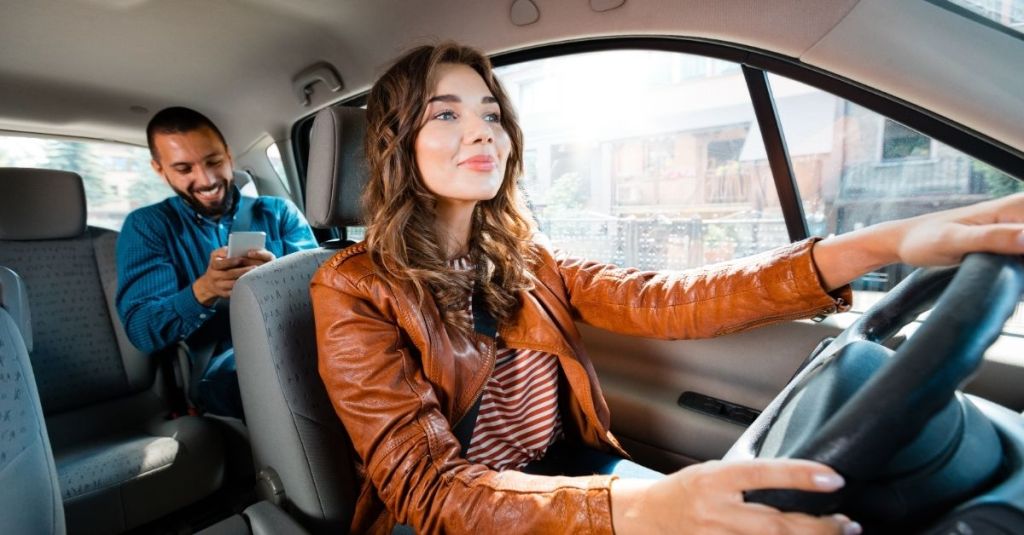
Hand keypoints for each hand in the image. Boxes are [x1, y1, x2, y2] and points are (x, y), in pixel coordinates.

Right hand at [192, 246, 273, 304]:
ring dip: (244, 280)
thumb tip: (233, 249)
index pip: (220, 263)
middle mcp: (214, 276)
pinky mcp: (224, 293)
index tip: (241, 259)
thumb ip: (224, 251)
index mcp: (213, 264)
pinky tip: (250, 284)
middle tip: (255, 267)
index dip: (230, 261)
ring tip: (254, 276)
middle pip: (229, 274)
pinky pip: (234, 292)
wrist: (209, 283)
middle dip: (242, 271)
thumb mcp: (217, 256)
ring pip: (232, 284)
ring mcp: (219, 286)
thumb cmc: (218, 265)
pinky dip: (242, 288)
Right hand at [611, 459, 859, 534]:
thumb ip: (747, 477)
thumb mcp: (713, 471)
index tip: (833, 479)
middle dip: (818, 526)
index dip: (799, 477)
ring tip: (838, 534)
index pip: (763, 474)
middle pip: (776, 523)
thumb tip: (793, 479)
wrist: (648, 517)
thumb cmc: (685, 490)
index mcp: (716, 480)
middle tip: (847, 523)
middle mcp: (716, 511)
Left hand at [896, 192, 1023, 266]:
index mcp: (1013, 207)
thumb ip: (992, 239)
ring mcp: (1016, 227)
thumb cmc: (925, 239)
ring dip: (1021, 266)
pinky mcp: (1010, 239)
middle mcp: (1019, 212)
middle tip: (1006, 270)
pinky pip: (1023, 254)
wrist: (906, 241)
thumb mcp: (955, 241)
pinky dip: (1020, 266)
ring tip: (993, 268)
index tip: (1017, 264)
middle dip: (1023, 264)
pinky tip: (1011, 276)